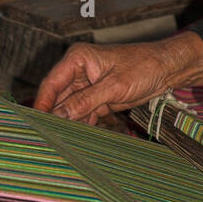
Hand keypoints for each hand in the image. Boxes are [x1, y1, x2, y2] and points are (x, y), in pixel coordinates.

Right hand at [33, 31, 202, 123]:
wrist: (167, 69)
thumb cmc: (144, 66)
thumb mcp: (114, 86)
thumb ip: (85, 101)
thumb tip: (59, 115)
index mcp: (78, 58)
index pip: (51, 83)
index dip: (42, 104)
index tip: (35, 124)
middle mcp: (79, 71)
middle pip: (58, 98)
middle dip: (55, 117)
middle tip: (47, 138)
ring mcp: (88, 86)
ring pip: (70, 108)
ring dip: (68, 124)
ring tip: (60, 142)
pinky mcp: (98, 98)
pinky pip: (83, 114)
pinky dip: (82, 125)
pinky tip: (77, 139)